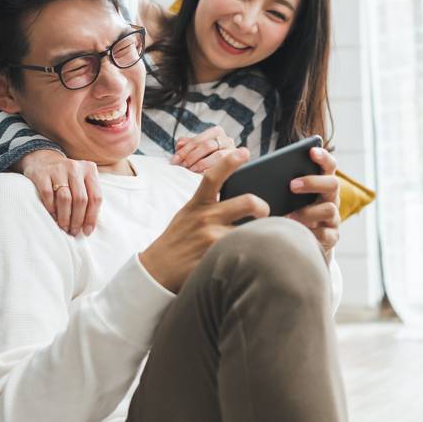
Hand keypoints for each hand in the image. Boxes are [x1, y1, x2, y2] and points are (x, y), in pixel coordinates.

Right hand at [15, 150, 102, 236]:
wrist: (43, 160)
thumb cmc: (67, 177)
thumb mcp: (82, 181)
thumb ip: (88, 197)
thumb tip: (89, 226)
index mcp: (90, 170)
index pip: (96, 197)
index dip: (92, 217)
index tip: (87, 231)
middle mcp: (75, 168)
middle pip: (81, 199)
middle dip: (78, 219)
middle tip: (73, 231)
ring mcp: (58, 169)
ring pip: (65, 198)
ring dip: (65, 217)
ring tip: (64, 227)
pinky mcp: (42, 173)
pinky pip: (48, 195)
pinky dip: (51, 208)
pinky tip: (52, 215)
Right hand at [140, 148, 268, 292]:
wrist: (157, 270)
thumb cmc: (177, 239)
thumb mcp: (187, 214)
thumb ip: (207, 204)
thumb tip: (236, 194)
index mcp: (197, 204)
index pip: (213, 176)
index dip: (229, 161)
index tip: (244, 151)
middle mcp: (205, 218)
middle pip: (247, 202)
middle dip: (263, 206)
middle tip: (265, 212)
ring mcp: (211, 239)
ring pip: (250, 230)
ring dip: (259, 233)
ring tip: (262, 238)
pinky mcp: (216, 258)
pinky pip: (242, 250)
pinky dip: (251, 251)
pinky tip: (252, 255)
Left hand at [169, 126, 235, 172]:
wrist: (214, 181)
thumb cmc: (202, 160)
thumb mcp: (193, 151)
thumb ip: (186, 145)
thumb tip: (179, 144)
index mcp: (216, 132)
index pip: (199, 139)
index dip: (185, 150)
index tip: (174, 160)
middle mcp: (227, 140)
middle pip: (208, 146)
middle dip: (193, 156)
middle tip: (183, 166)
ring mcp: (234, 152)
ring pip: (219, 156)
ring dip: (202, 164)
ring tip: (192, 170)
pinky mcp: (239, 164)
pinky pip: (227, 168)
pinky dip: (213, 171)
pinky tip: (203, 176)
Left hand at [287, 147, 340, 263]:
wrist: (300, 241)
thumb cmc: (290, 210)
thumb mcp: (288, 196)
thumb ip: (283, 183)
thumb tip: (260, 174)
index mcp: (322, 183)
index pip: (329, 165)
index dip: (323, 157)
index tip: (311, 151)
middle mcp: (331, 198)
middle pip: (333, 184)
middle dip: (312, 182)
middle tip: (292, 185)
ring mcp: (333, 217)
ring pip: (330, 209)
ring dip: (308, 212)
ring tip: (289, 215)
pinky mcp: (332, 236)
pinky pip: (326, 234)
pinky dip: (310, 233)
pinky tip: (297, 233)